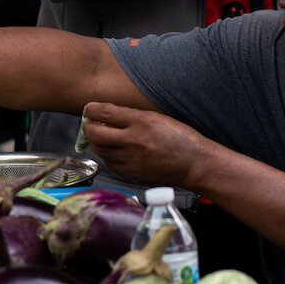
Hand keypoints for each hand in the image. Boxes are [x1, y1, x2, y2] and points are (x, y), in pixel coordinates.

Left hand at [82, 101, 214, 188]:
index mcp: (141, 122)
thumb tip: (106, 114)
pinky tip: (115, 152)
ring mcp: (132, 159)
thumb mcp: (157, 118)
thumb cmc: (180, 138)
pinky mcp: (132, 174)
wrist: (195, 163)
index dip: (92, 110)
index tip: (90, 109)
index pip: (105, 113)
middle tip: (91, 125)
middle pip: (96, 133)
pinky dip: (108, 157)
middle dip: (89, 127)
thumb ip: (131, 116)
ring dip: (97, 143)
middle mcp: (134, 141)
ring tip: (102, 138)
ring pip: (100, 150)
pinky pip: (110, 164)